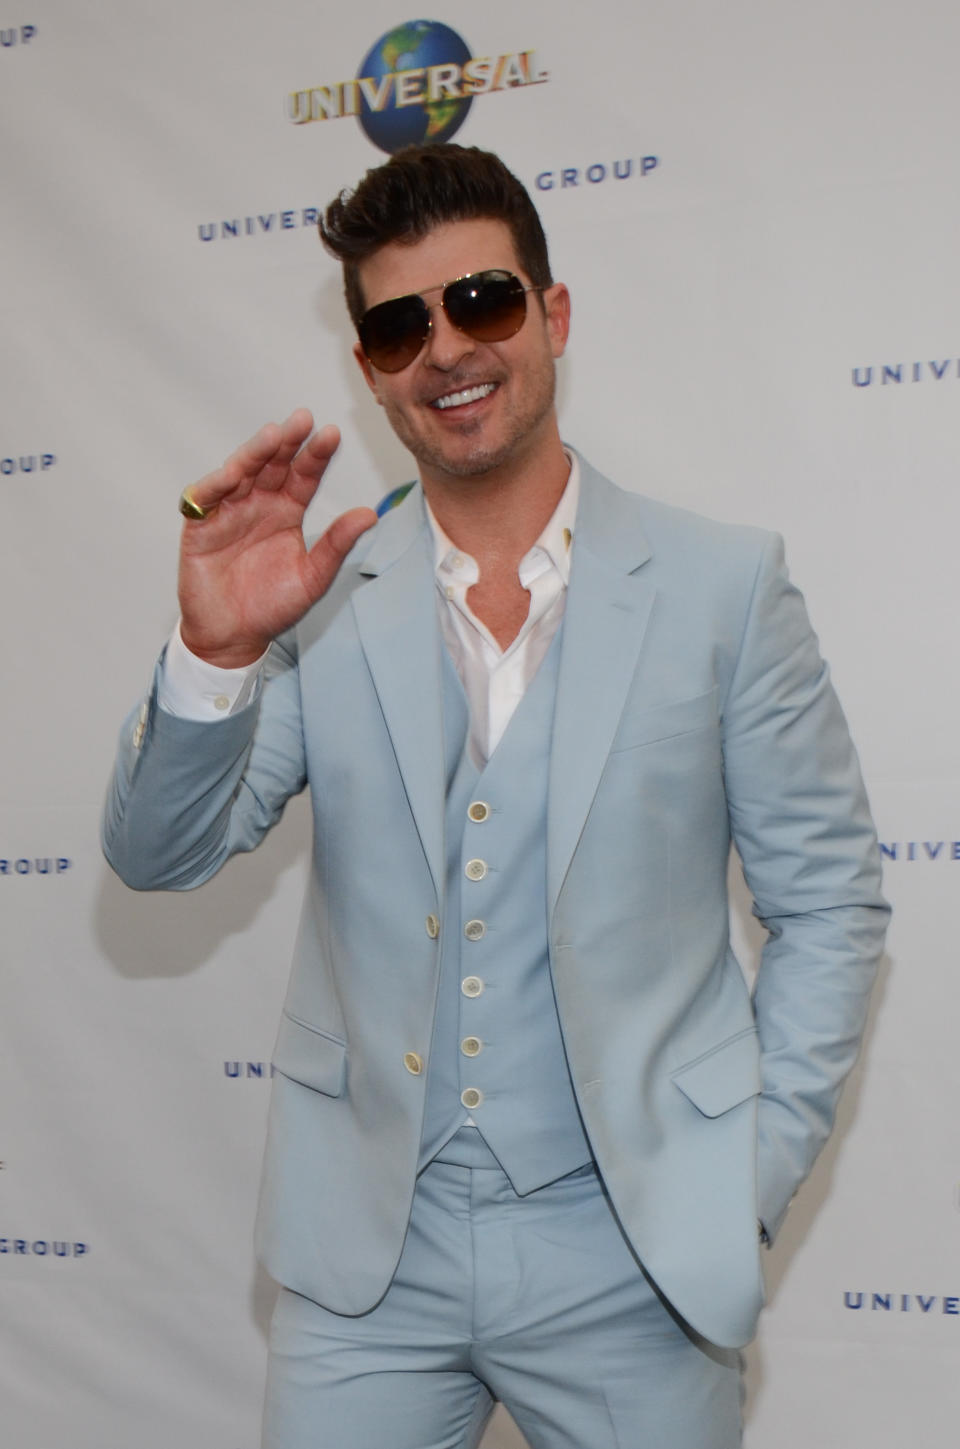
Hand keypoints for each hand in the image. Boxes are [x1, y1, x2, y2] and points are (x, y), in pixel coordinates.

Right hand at [177, 410, 376, 667]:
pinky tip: (233, 473)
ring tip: (272, 437)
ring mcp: (228, 512)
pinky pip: (205, 499)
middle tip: (302, 420)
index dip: (316, 456)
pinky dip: (217, 485)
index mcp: (288, 512)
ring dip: (255, 455)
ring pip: (241, 474)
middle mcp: (259, 504)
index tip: (331, 434)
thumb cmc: (273, 607)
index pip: (304, 476)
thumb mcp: (313, 577)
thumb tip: (370, 514)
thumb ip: (336, 545)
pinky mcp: (200, 526)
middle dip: (286, 443)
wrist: (233, 637)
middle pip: (273, 466)